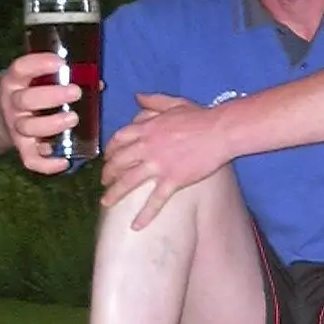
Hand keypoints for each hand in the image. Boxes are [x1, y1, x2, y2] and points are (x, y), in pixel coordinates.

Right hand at [0, 52, 80, 174]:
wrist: (5, 116)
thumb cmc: (34, 92)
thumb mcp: (40, 80)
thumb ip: (65, 78)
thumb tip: (98, 83)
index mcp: (16, 81)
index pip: (21, 68)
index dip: (39, 64)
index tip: (60, 63)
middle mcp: (12, 103)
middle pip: (26, 100)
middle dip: (51, 96)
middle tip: (76, 93)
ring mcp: (16, 127)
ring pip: (28, 128)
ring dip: (51, 124)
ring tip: (74, 119)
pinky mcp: (22, 149)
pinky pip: (30, 160)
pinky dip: (47, 164)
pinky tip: (65, 161)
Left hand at [101, 93, 229, 226]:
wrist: (219, 131)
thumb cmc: (200, 117)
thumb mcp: (174, 103)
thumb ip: (154, 101)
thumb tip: (138, 97)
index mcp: (146, 128)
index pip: (118, 140)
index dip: (109, 151)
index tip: (107, 158)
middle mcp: (147, 147)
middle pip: (118, 162)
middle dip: (107, 173)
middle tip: (104, 182)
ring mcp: (159, 165)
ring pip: (129, 182)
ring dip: (114, 193)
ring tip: (105, 202)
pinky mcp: (173, 180)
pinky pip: (155, 200)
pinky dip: (145, 215)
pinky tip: (135, 226)